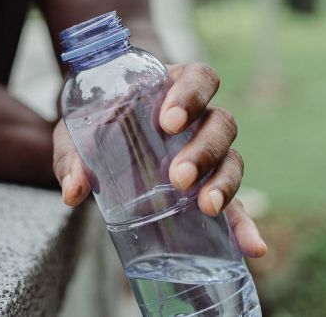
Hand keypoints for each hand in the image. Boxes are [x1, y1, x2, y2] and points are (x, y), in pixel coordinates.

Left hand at [52, 62, 266, 257]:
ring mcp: (208, 153)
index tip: (169, 121)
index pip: (199, 78)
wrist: (99, 140)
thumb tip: (73, 190)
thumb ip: (72, 155)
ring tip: (206, 206)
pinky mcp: (209, 188)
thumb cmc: (93, 123)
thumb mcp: (76, 133)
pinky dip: (245, 226)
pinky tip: (252, 247)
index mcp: (172, 87)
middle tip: (178, 175)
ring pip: (232, 158)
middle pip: (221, 123)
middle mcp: (199, 118)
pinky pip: (236, 205)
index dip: (192, 95)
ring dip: (223, 182)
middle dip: (203, 149)